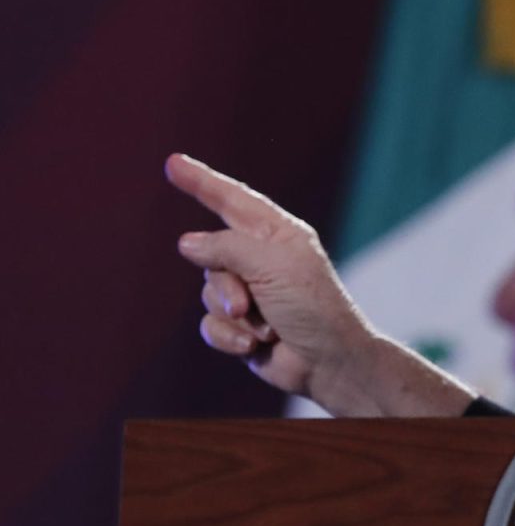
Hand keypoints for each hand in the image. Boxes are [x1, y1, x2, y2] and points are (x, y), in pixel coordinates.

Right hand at [165, 154, 375, 400]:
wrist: (329, 362)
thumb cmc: (314, 308)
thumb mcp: (273, 266)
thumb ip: (227, 248)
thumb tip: (188, 243)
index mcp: (278, 234)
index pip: (232, 200)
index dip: (202, 181)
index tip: (174, 163)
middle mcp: (262, 259)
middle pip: (211, 254)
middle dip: (226, 285)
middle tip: (247, 303)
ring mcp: (250, 293)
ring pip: (208, 292)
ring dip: (233, 316)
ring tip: (265, 328)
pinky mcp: (240, 325)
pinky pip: (210, 325)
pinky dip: (229, 337)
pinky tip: (254, 346)